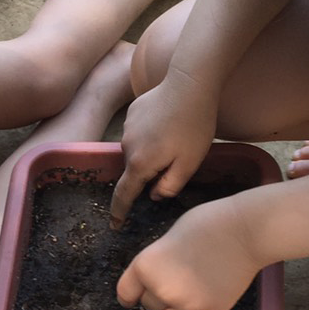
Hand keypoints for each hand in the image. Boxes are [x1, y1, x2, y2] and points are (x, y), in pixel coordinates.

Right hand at [110, 70, 217, 227]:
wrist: (189, 84)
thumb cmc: (194, 127)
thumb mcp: (189, 164)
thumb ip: (170, 186)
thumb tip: (155, 195)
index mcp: (139, 164)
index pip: (124, 195)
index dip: (119, 213)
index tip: (114, 226)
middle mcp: (126, 147)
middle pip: (134, 171)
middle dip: (149, 173)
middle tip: (178, 160)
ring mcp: (127, 128)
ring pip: (137, 151)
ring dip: (151, 152)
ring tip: (177, 138)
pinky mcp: (132, 113)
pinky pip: (139, 132)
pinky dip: (150, 134)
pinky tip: (170, 123)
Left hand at [116, 197, 261, 309]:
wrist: (246, 231)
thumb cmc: (207, 224)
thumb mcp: (169, 237)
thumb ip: (157, 262)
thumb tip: (154, 279)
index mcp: (146, 267)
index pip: (126, 293)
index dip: (129, 295)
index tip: (131, 298)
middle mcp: (162, 290)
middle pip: (149, 305)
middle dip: (157, 295)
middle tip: (174, 279)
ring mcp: (187, 304)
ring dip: (174, 308)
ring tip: (188, 289)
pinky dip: (197, 309)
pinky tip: (208, 289)